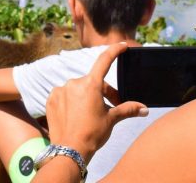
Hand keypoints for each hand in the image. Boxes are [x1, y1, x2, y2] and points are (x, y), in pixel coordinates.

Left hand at [45, 42, 148, 161]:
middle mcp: (74, 83)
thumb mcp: (112, 119)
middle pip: (93, 82)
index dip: (114, 51)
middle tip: (111, 106)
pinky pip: (64, 95)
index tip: (122, 46)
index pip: (104, 61)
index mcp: (90, 85)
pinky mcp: (51, 99)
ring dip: (86, 97)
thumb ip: (128, 109)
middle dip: (103, 92)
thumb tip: (144, 109)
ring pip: (78, 89)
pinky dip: (71, 101)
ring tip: (91, 114)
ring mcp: (60, 90)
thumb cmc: (92, 133)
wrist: (69, 149)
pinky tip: (75, 114)